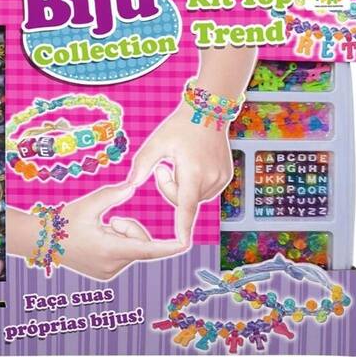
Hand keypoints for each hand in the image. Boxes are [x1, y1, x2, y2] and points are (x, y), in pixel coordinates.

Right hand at [60, 183, 185, 279]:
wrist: (43, 242)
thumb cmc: (64, 222)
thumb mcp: (89, 204)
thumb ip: (113, 194)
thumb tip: (133, 186)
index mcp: (110, 250)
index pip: (148, 250)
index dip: (169, 246)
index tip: (185, 243)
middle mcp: (112, 266)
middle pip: (140, 244)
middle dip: (131, 228)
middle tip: (111, 221)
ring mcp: (108, 273)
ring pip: (132, 249)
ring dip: (123, 235)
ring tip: (102, 230)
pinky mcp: (105, 274)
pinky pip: (124, 255)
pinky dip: (118, 244)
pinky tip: (99, 239)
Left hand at [128, 101, 233, 244]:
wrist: (208, 112)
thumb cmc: (180, 126)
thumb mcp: (157, 142)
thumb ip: (142, 165)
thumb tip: (129, 185)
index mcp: (193, 171)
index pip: (186, 206)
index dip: (183, 227)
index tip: (182, 244)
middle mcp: (210, 177)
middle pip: (183, 201)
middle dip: (170, 189)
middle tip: (165, 166)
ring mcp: (221, 178)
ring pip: (194, 198)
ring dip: (183, 187)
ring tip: (181, 163)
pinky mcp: (226, 177)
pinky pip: (204, 192)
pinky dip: (194, 184)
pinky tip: (192, 165)